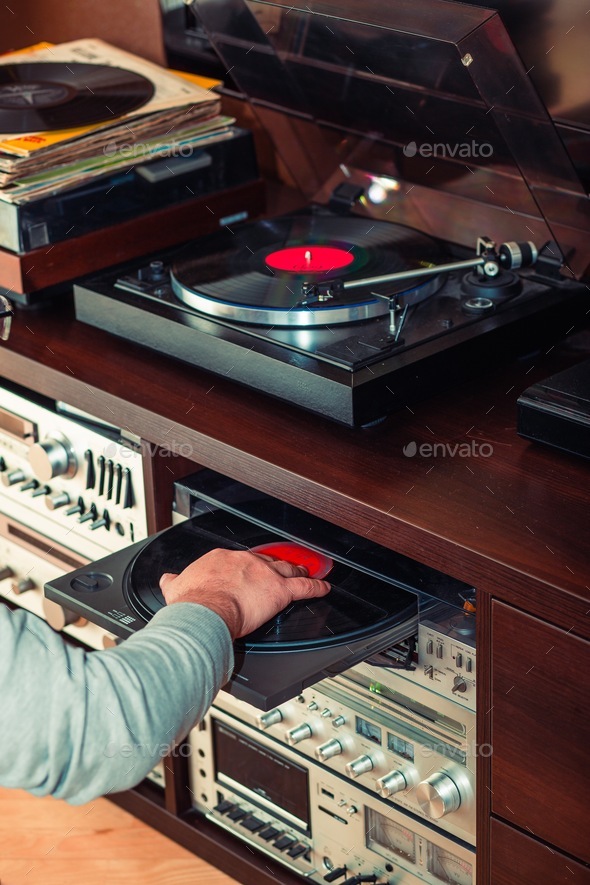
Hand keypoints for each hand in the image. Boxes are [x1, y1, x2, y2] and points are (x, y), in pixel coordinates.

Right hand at [159, 548, 330, 638]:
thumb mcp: (176, 589)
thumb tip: (168, 580)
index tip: (244, 571)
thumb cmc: (192, 605)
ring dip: (296, 569)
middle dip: (272, 565)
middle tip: (279, 567)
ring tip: (303, 570)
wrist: (204, 613)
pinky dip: (316, 587)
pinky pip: (303, 587)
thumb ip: (174, 583)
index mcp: (221, 560)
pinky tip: (324, 587)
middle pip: (264, 561)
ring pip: (285, 569)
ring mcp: (264, 574)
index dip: (243, 567)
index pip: (237, 561)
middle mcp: (245, 562)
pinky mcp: (279, 591)